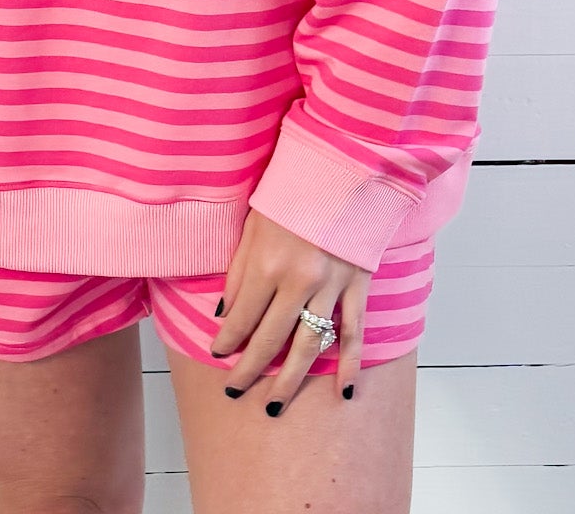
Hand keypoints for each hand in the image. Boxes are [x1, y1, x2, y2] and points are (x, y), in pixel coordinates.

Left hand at [209, 207, 369, 413]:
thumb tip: (224, 314)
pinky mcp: (357, 285)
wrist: (341, 169)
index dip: (227, 341)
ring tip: (274, 405)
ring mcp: (332, 287)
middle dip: (250, 369)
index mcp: (269, 264)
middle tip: (235, 389)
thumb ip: (239, 272)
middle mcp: (299, 282)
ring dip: (291, 379)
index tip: (218, 355)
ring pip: (309, 345)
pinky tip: (343, 390)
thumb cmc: (291, 193)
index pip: (242, 318)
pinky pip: (353, 332)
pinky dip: (350, 363)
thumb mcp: (254, 225)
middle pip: (272, 339)